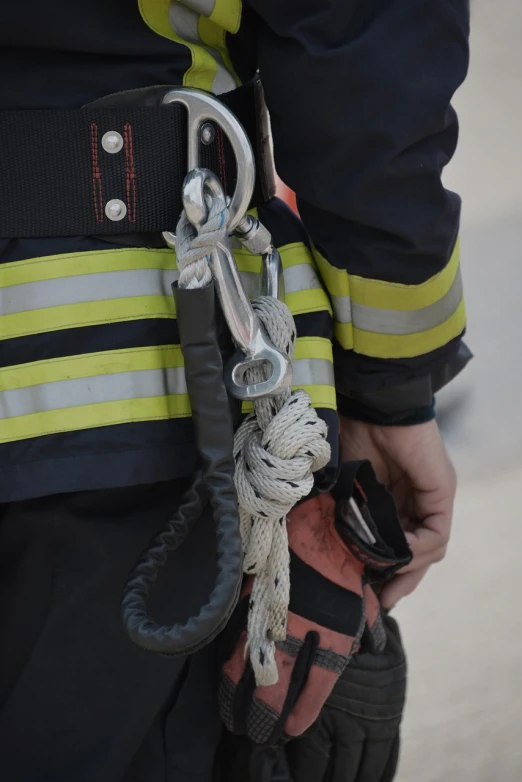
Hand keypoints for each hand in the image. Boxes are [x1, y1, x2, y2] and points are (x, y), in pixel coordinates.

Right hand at [340, 416, 456, 607]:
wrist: (367, 404)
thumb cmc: (348, 435)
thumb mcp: (343, 488)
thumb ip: (346, 514)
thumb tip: (334, 549)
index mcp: (392, 496)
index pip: (397, 542)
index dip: (384, 568)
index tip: (364, 589)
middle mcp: (416, 499)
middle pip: (418, 551)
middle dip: (401, 579)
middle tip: (381, 602)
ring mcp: (432, 496)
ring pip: (429, 548)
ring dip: (407, 568)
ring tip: (383, 578)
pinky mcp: (442, 491)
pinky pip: (437, 534)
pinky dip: (418, 549)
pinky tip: (397, 552)